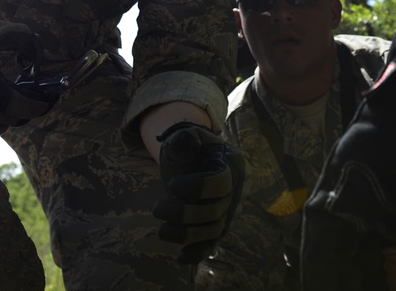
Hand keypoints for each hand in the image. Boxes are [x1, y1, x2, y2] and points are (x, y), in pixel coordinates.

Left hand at [152, 123, 246, 264]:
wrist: (196, 159)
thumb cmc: (191, 148)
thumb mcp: (186, 137)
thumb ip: (184, 138)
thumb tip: (182, 144)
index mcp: (233, 164)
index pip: (221, 182)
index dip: (198, 187)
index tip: (173, 185)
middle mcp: (237, 191)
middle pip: (217, 211)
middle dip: (185, 214)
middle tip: (157, 209)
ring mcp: (230, 211)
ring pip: (214, 231)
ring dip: (187, 235)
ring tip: (161, 231)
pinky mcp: (220, 226)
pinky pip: (212, 244)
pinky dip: (198, 253)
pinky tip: (180, 258)